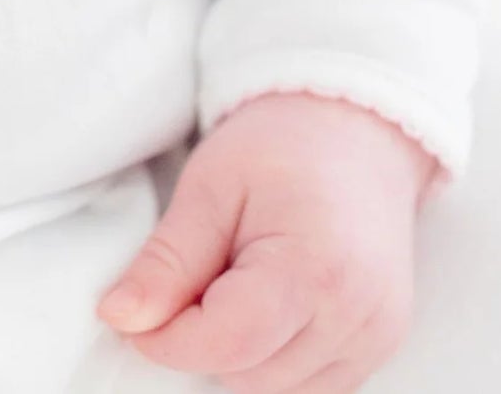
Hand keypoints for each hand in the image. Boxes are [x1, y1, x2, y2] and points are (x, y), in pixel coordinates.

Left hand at [95, 90, 440, 393]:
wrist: (349, 132)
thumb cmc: (277, 147)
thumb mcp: (207, 188)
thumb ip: (167, 261)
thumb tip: (120, 317)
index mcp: (314, 270)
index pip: (228, 343)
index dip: (167, 338)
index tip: (136, 311)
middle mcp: (358, 317)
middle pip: (250, 376)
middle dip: (201, 341)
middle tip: (192, 276)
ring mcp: (377, 337)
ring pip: (278, 392)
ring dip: (237, 355)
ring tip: (233, 281)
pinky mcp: (380, 345)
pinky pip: (310, 386)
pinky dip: (272, 360)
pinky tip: (263, 305)